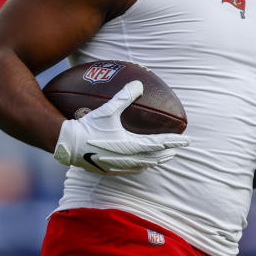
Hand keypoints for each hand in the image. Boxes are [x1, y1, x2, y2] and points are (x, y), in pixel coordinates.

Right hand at [53, 81, 189, 173]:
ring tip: (163, 158)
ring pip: (144, 166)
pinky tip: (141, 165)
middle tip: (177, 149)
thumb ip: (124, 97)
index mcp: (130, 145)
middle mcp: (127, 159)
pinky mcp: (109, 171)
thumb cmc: (88, 126)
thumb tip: (138, 84)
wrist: (68, 145)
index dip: (175, 142)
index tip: (187, 141)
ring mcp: (118, 167)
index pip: (159, 144)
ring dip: (155, 161)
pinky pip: (131, 171)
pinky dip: (141, 167)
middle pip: (154, 158)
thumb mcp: (108, 109)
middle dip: (167, 153)